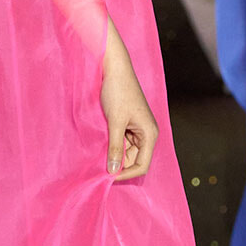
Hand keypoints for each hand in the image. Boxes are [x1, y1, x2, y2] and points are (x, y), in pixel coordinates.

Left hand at [100, 18, 157, 180]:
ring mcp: (136, 129)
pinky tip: (98, 148)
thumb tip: (113, 170)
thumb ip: (115, 147)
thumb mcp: (115, 122)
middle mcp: (146, 134)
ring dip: (112, 156)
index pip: (142, 165)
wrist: (114, 68)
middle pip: (133, 160)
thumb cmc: (118, 92)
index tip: (106, 176)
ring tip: (95, 159)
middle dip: (117, 165)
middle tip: (97, 170)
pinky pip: (120, 142)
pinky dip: (110, 146)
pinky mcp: (127, 124)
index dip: (125, 174)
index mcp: (150, 134)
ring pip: (125, 152)